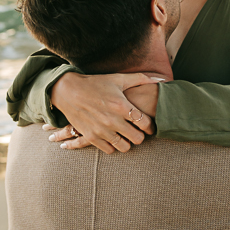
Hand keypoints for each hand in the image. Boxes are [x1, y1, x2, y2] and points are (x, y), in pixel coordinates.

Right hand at [47, 71, 163, 153]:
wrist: (68, 91)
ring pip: (124, 147)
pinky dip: (113, 145)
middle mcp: (113, 120)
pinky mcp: (91, 137)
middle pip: (138, 139)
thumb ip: (141, 79)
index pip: (145, 124)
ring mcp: (102, 130)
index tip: (149, 126)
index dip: (150, 127)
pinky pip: (109, 150)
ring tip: (125, 135)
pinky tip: (113, 138)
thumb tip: (161, 79)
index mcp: (122, 106)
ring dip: (127, 142)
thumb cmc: (96, 83)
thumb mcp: (118, 79)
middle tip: (137, 131)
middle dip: (140, 136)